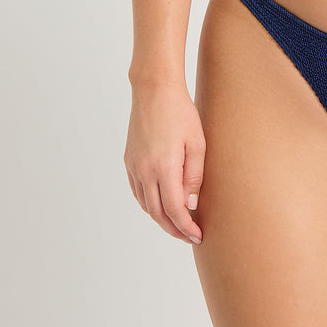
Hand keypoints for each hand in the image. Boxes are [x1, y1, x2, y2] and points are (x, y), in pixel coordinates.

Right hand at [124, 80, 205, 243]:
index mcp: (164, 168)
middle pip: (158, 214)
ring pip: (146, 205)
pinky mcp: (129, 161)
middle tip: (189, 236)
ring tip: (178, 223)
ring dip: (161, 219)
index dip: (186, 227)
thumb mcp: (197, 144)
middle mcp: (145, 171)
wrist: (154, 90)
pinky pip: (137, 192)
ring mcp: (134, 167)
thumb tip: (190, 205)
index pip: (174, 210)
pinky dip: (149, 204)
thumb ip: (194, 177)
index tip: (197, 235)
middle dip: (174, 229)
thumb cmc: (181, 113)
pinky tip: (161, 204)